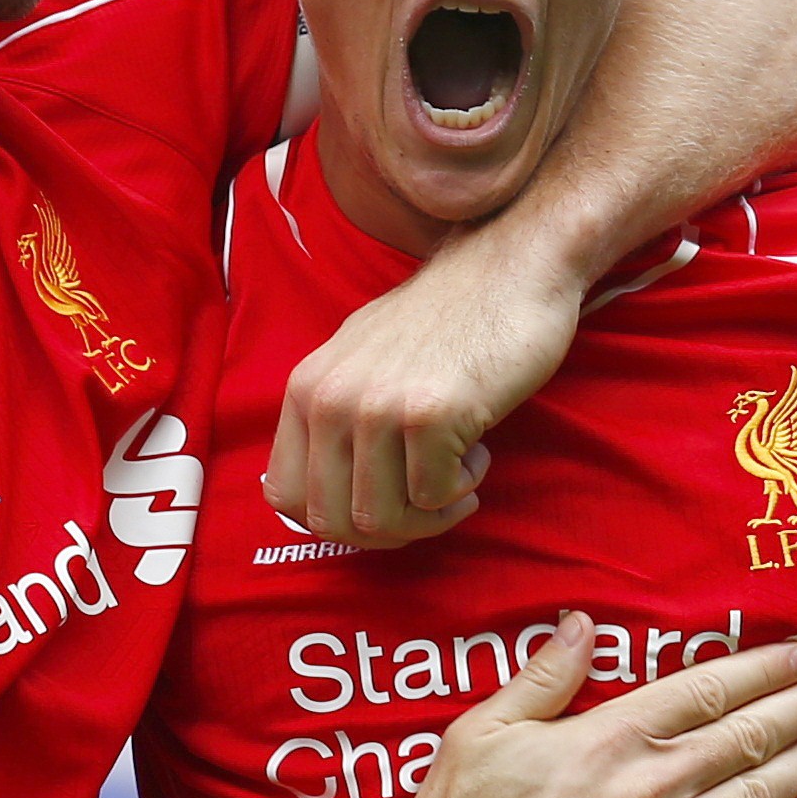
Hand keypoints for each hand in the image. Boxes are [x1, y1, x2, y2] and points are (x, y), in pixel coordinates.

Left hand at [266, 225, 579, 547]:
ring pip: (381, 519)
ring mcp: (378, 406)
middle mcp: (331, 397)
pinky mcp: (430, 415)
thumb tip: (301, 496)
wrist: (511, 268)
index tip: (380, 506)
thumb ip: (331, 416)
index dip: (334, 520)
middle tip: (427, 504)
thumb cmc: (446, 320)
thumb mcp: (361, 359)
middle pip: (330, 521)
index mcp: (306, 387)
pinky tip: (477, 448)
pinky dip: (462, 487)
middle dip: (385, 529)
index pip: (285, 496)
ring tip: (455, 473)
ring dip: (427, 514)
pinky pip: (434, 497)